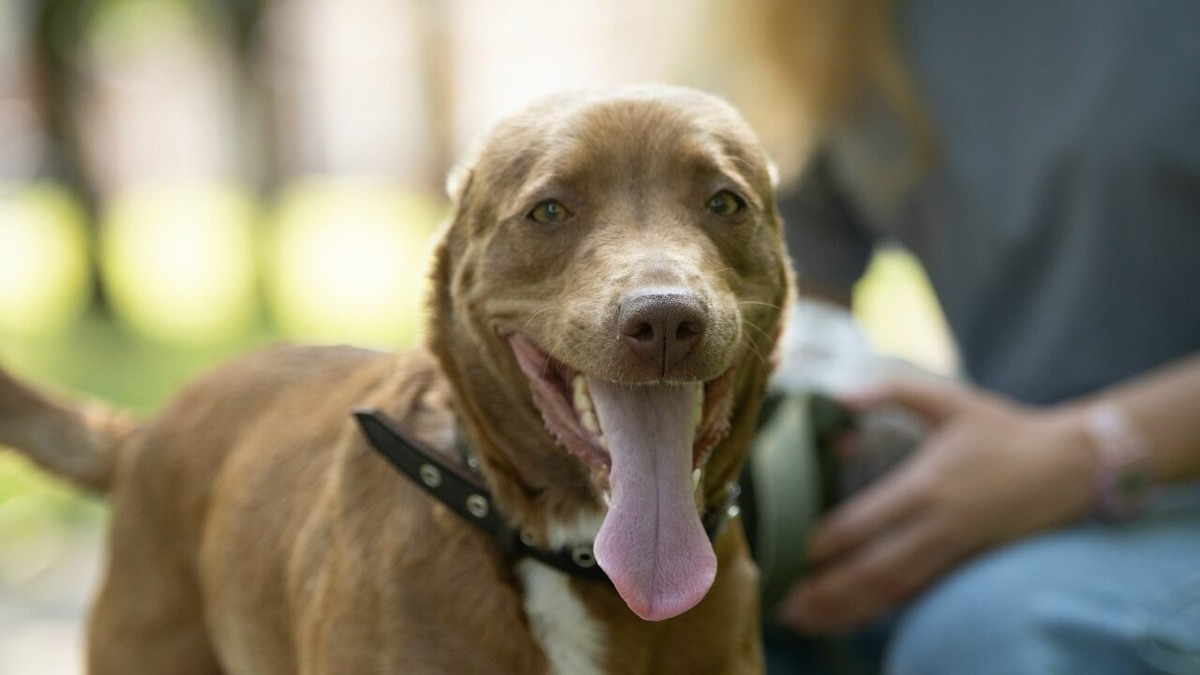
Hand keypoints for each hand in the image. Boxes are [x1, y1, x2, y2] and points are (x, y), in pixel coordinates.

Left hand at [779, 378, 1096, 633]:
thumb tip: (839, 396)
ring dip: (843, 609)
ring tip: (798, 617)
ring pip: (890, 591)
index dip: (818, 543)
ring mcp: (953, 552)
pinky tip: (846, 618)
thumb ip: (892, 390)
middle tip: (776, 597)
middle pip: (869, 569)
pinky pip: (915, 596)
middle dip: (821, 589)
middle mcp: (937, 526)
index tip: (779, 549)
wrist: (1072, 464)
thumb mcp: (948, 399)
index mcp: (925, 485)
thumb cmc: (1002, 427)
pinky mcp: (965, 567)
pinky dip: (877, 611)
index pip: (861, 524)